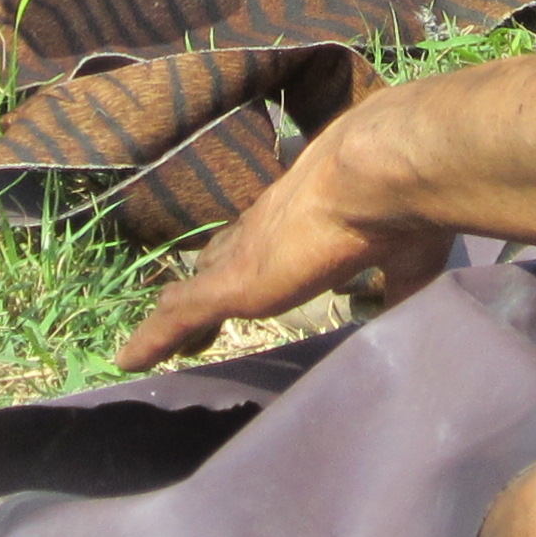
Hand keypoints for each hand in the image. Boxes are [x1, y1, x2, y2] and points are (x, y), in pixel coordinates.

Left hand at [116, 111, 455, 369]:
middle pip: (221, 259)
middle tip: (188, 312)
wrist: (379, 175)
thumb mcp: (409, 260)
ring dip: (174, 316)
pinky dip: (153, 339)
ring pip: (194, 289)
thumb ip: (398, 289)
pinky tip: (127, 361)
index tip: (237, 281)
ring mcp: (243, 256)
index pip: (263, 243)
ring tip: (149, 343)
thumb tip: (409, 323)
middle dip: (205, 283)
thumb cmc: (403, 210)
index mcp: (303, 221)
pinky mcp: (231, 284)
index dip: (247, 261)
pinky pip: (179, 316)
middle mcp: (264, 231)